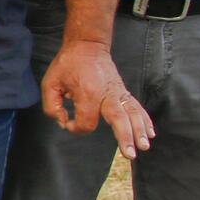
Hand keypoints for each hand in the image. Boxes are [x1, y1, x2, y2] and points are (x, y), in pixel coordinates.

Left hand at [40, 40, 154, 157]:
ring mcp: (118, 92)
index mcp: (88, 94)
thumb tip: (63, 122)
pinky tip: (150, 133)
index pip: (87, 122)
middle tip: (129, 154)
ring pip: (133, 114)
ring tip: (143, 147)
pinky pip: (137, 108)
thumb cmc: (67, 65)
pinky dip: (144, 120)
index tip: (67, 122)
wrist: (87, 46)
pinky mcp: (123, 91)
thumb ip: (51, 106)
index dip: (75, 128)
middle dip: (125, 138)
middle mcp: (107, 94)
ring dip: (139, 131)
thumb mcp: (50, 83)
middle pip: (119, 120)